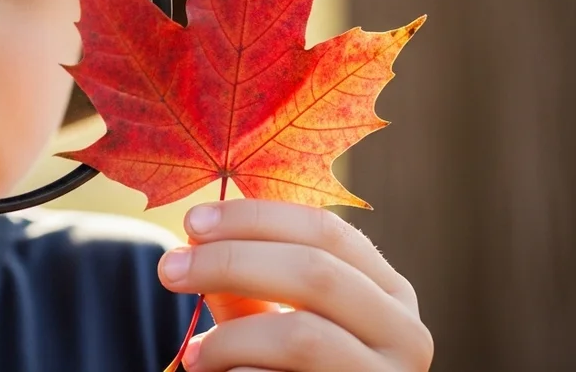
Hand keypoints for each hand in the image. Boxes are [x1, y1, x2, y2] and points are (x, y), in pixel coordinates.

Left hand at [158, 199, 432, 371]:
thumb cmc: (292, 368)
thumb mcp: (277, 316)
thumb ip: (246, 278)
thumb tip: (195, 234)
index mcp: (389, 291)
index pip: (326, 231)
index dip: (255, 218)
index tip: (191, 221)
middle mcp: (405, 334)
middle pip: (315, 272)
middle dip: (230, 262)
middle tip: (170, 270)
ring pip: (302, 336)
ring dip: (232, 337)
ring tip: (194, 354)